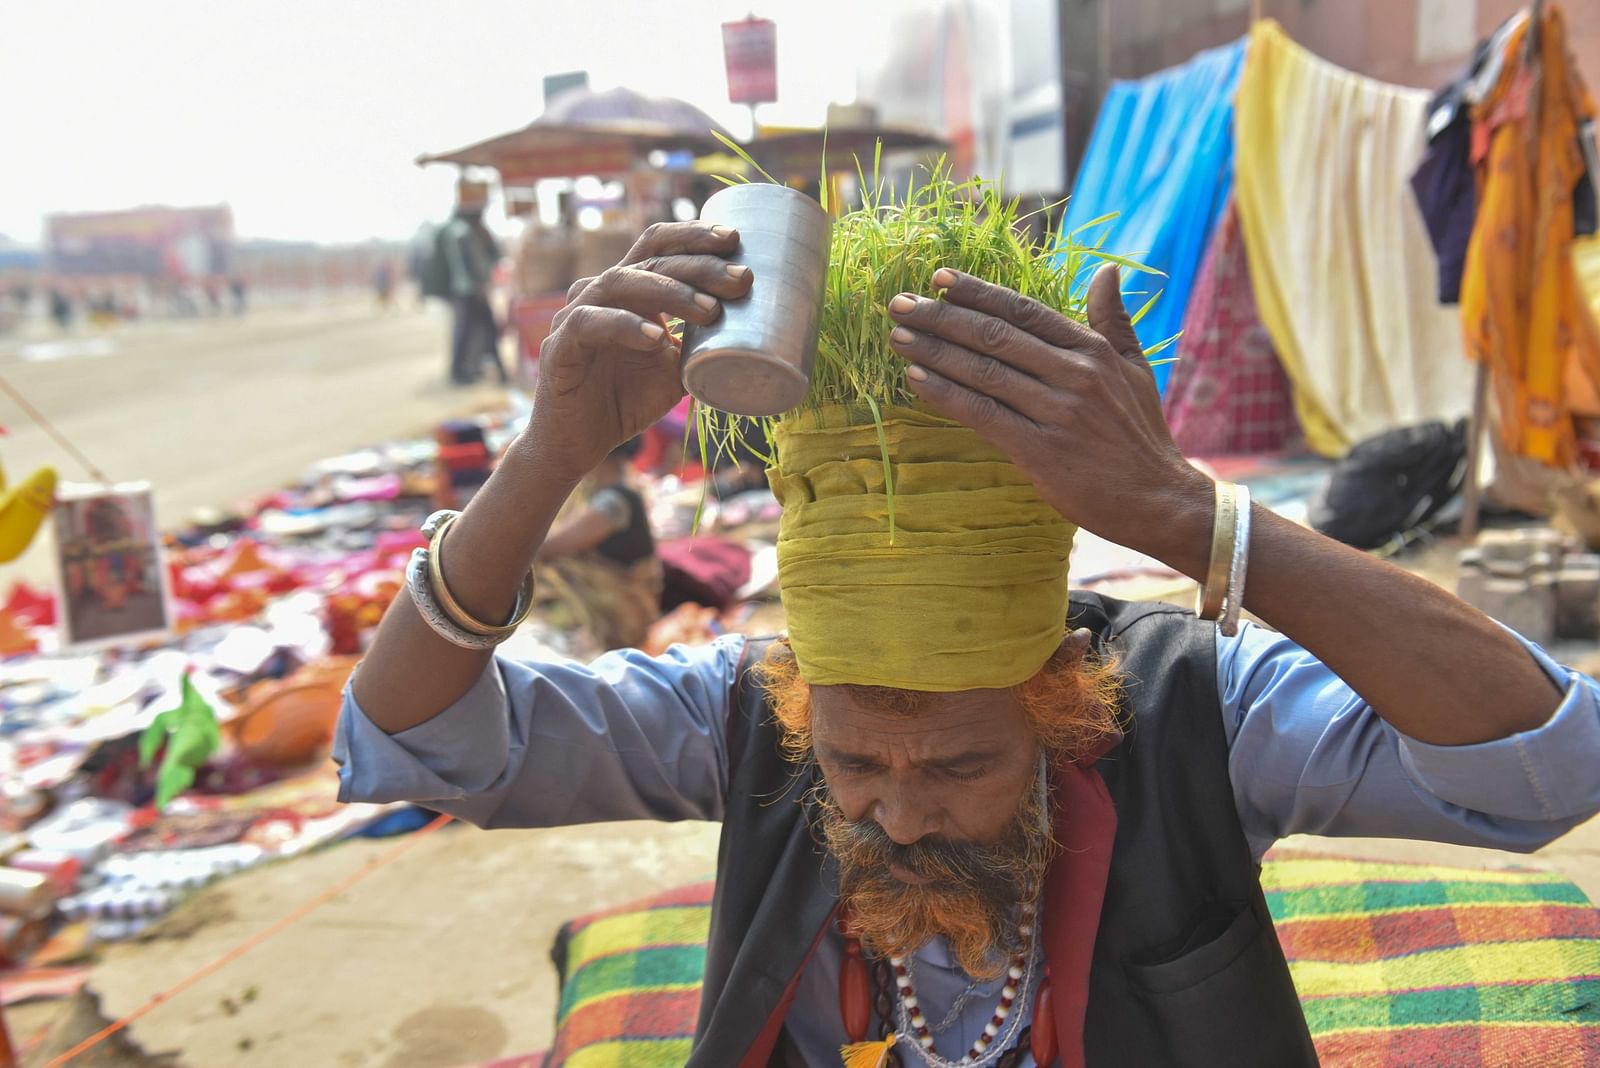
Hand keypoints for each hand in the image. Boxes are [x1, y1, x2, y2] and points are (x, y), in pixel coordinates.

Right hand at [525, 222, 752, 478]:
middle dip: (700, 267)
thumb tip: (756, 334)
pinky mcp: (560, 346)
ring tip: (710, 311)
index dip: (693, 237)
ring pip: (621, 282)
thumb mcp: (675, 370)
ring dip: (670, 292)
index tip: (735, 241)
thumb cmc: (626, 400)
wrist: (579, 444)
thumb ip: (701, 346)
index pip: (659, 248)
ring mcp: (576, 315)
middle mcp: (600, 293)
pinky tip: (655, 338)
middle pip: (651, 261)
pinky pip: (590, 323)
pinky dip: (625, 326)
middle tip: (740, 279)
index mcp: (629, 291)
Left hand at [885, 263, 1210, 557]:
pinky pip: (982, 414)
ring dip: (935, 352)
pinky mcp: (1040, 450)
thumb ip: (1114, 320)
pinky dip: (946, 395)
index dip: (978, 292)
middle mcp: (1073, 374)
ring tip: (899, 337)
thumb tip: (1107, 271)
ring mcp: (1056, 411)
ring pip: (983, 372)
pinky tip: (916, 379)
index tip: (939, 279)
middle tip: (900, 304)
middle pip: (995, 336)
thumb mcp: (1135, 369)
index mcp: (1092, 350)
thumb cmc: (1141, 435)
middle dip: (942, 317)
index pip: (1024, 310)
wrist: (1158, 499)